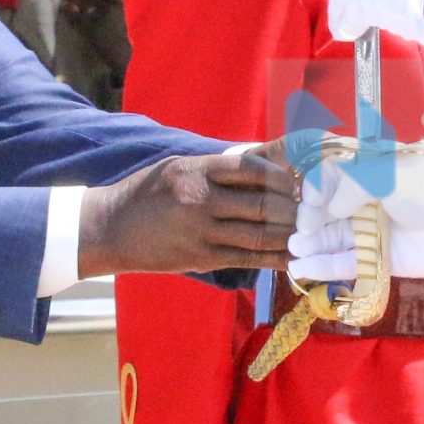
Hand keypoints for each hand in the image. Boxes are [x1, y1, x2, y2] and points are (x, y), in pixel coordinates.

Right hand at [79, 143, 298, 278]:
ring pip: (258, 234)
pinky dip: (274, 258)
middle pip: (261, 203)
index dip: (281, 175)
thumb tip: (267, 165)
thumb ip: (218, 168)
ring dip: (289, 234)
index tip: (297, 180)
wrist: (110, 228)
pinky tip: (293, 257)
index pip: (250, 168)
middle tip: (313, 208)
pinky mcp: (202, 257)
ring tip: (309, 231)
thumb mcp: (178, 167)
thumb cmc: (148, 193)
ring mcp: (201, 232)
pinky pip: (247, 258)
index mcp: (196, 170)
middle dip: (292, 207)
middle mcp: (200, 199)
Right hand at [286, 142, 423, 281]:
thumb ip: (351, 186)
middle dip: (309, 218)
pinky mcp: (376, 259)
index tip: (312, 199)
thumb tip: (329, 208)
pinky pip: (344, 263)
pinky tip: (302, 268)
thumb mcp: (386, 178)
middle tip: (303, 228)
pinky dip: (323, 266)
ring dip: (311, 243)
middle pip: (326, 210)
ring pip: (332, 238)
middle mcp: (365, 202)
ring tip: (294, 249)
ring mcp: (370, 232)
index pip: (330, 177)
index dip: (316, 187)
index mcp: (369, 175)